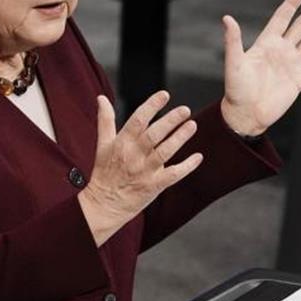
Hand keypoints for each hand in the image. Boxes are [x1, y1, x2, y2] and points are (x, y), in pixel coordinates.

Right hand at [77, 92, 202, 245]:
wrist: (104, 205)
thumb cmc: (105, 173)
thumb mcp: (102, 145)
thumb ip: (105, 120)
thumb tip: (102, 97)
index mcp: (121, 143)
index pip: (137, 120)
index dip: (151, 106)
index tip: (164, 95)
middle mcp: (133, 156)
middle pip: (154, 135)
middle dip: (170, 121)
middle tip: (185, 109)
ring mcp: (145, 171)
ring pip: (165, 152)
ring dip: (180, 138)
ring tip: (192, 125)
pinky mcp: (154, 186)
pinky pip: (173, 175)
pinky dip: (187, 166)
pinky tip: (198, 157)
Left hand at [220, 0, 300, 135]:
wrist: (246, 114)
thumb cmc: (236, 89)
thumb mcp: (234, 63)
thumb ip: (233, 41)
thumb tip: (227, 18)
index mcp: (266, 44)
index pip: (282, 19)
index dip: (291, 5)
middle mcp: (281, 51)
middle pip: (300, 27)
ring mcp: (292, 65)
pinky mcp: (300, 80)